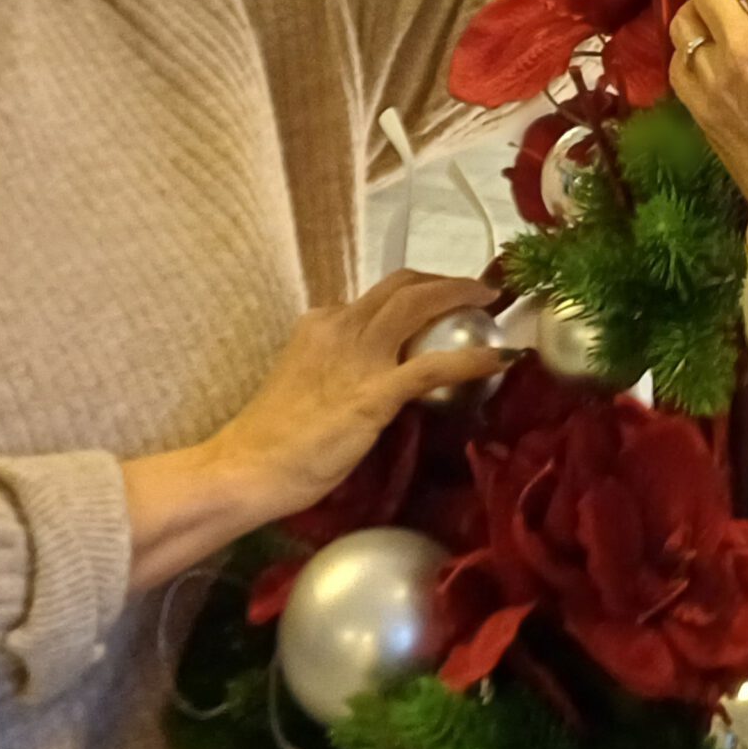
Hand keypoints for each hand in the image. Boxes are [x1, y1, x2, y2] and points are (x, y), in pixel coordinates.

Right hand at [207, 271, 508, 525]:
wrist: (246, 467)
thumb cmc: (273, 439)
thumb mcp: (306, 382)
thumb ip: (338, 369)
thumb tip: (372, 376)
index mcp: (321, 323)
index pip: (377, 297)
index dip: (416, 291)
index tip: (442, 299)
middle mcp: (340, 327)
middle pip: (403, 285)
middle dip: (445, 281)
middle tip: (478, 292)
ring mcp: (358, 357)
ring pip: (419, 305)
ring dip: (462, 296)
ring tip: (492, 302)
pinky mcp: (374, 393)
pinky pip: (434, 367)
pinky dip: (472, 358)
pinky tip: (500, 358)